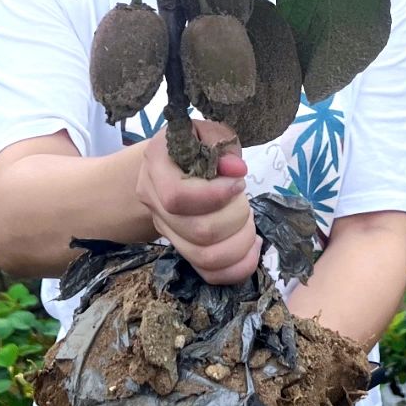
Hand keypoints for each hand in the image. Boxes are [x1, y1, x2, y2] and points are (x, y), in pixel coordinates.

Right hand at [134, 119, 258, 285]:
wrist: (176, 163)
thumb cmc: (197, 143)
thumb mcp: (210, 131)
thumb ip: (222, 143)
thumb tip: (235, 169)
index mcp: (156, 164)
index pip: (177, 196)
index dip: (215, 196)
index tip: (239, 182)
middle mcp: (153, 202)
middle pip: (198, 231)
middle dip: (236, 216)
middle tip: (243, 198)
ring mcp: (166, 231)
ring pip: (205, 257)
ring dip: (240, 242)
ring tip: (249, 222)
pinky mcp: (183, 250)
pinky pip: (209, 274)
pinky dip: (238, 267)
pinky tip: (252, 246)